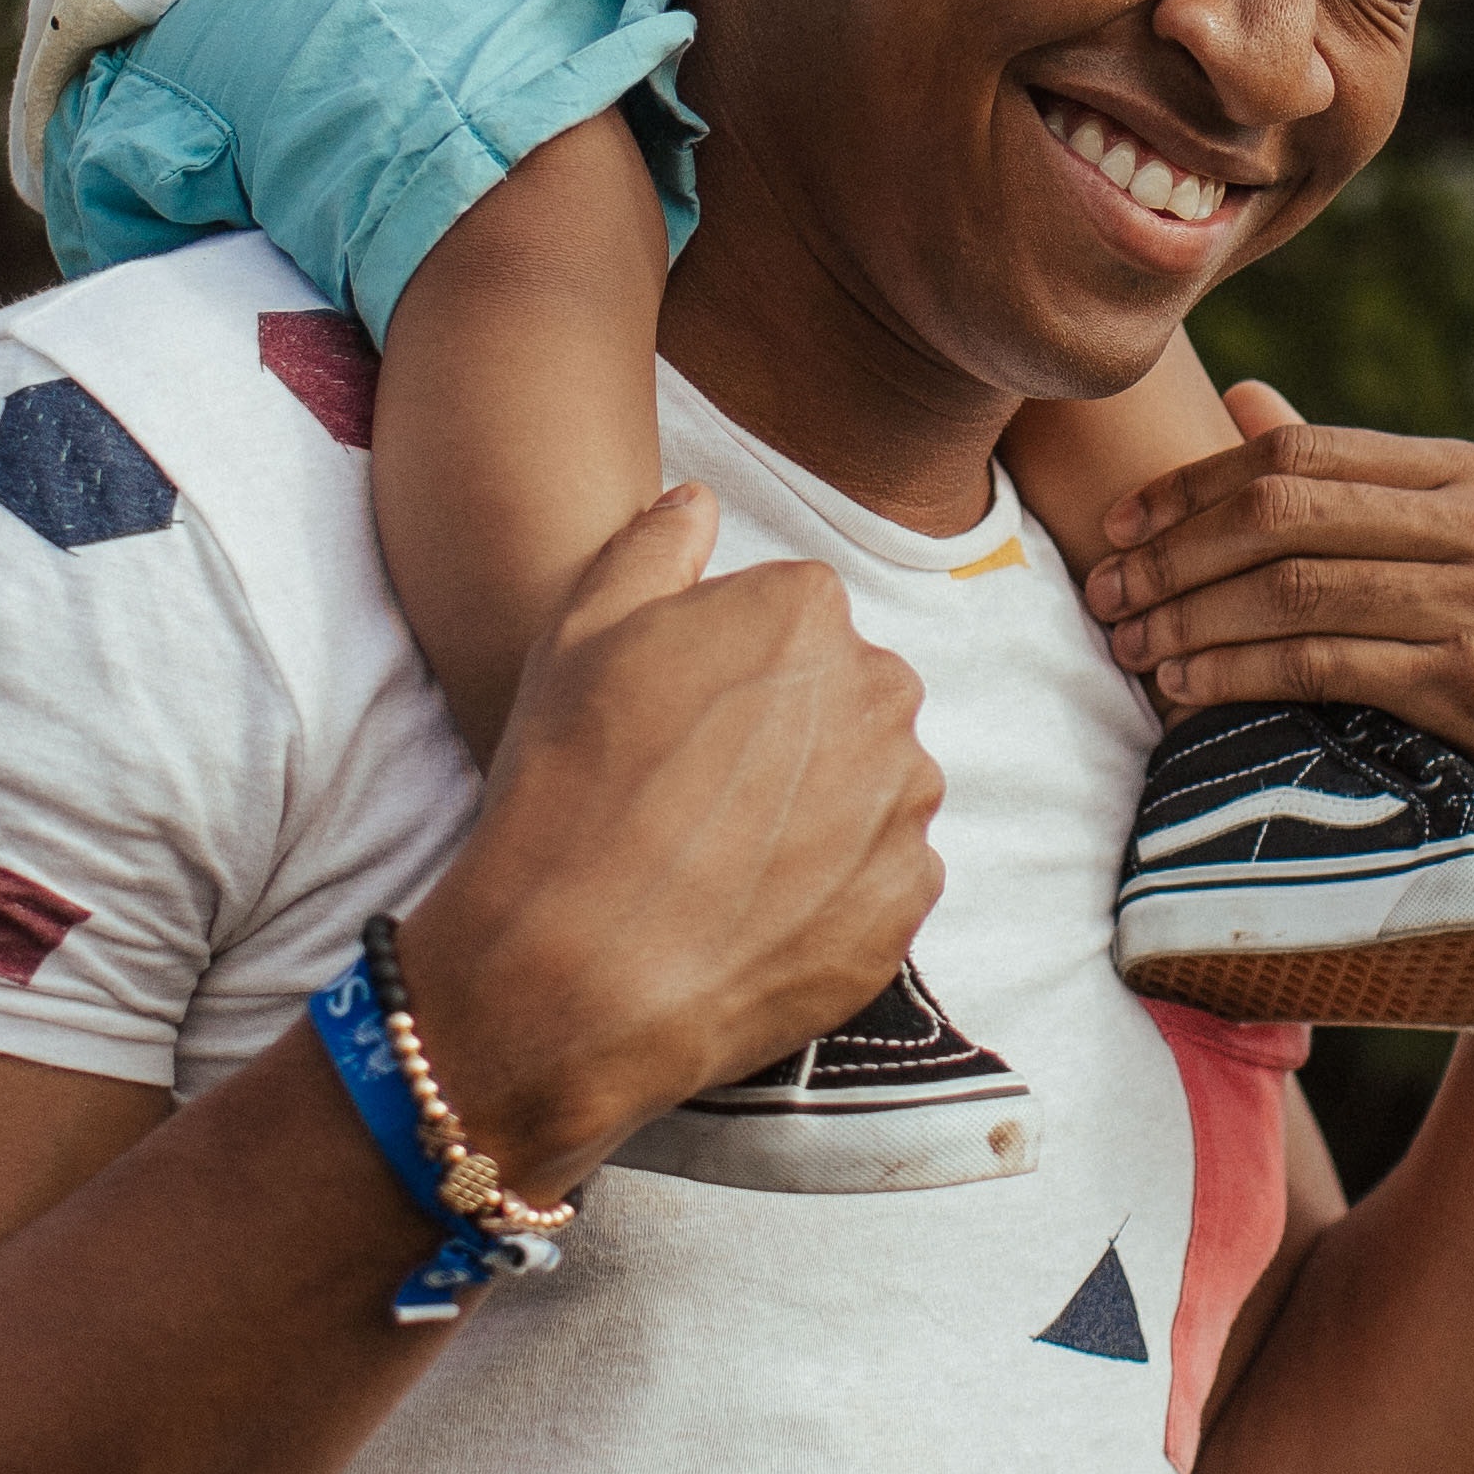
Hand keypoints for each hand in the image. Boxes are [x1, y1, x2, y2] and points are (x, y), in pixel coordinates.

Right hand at [392, 486, 945, 1195]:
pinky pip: (881, 875)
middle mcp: (881, 693)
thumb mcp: (578, 630)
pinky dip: (834, 890)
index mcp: (806, 611)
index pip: (790, 619)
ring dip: (818, 809)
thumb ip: (654, 544)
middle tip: (696, 797)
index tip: (674, 724)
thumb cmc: (567, 788)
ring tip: (722, 860)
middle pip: (842, 697)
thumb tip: (699, 503)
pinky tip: (754, 910)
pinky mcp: (906, 901)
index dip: (724, 671)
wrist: (572, 971)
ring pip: (870, 784)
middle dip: (786, 735)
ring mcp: (903, 803)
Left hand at [1081, 386, 1473, 949]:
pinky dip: (1241, 674)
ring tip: (1130, 647)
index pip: (1301, 453)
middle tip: (1104, 593)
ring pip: (1297, 587)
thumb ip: (1360, 489)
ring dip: (1191, 617)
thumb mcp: (1470, 562)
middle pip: (1287, 510)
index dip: (1193, 485)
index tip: (1120, 527)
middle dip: (1175, 552)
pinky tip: (1190, 692)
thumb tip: (1247, 400)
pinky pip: (1328, 664)